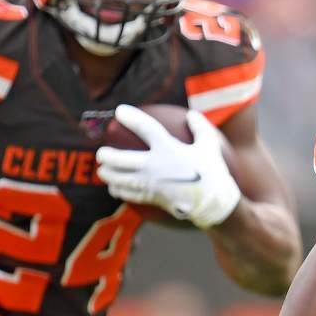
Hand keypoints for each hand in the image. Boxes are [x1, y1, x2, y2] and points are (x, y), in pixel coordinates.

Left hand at [96, 104, 240, 227]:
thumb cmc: (213, 172)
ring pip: (119, 179)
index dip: (131, 118)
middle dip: (106, 155)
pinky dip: (118, 190)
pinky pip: (128, 194)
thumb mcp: (210, 145)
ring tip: (102, 170)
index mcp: (168, 149)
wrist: (213, 203)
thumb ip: (200, 127)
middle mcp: (155, 166)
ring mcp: (151, 183)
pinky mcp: (151, 197)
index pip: (145, 128)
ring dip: (107, 174)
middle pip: (120, 159)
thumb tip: (191, 114)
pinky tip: (114, 188)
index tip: (119, 111)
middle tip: (102, 153)